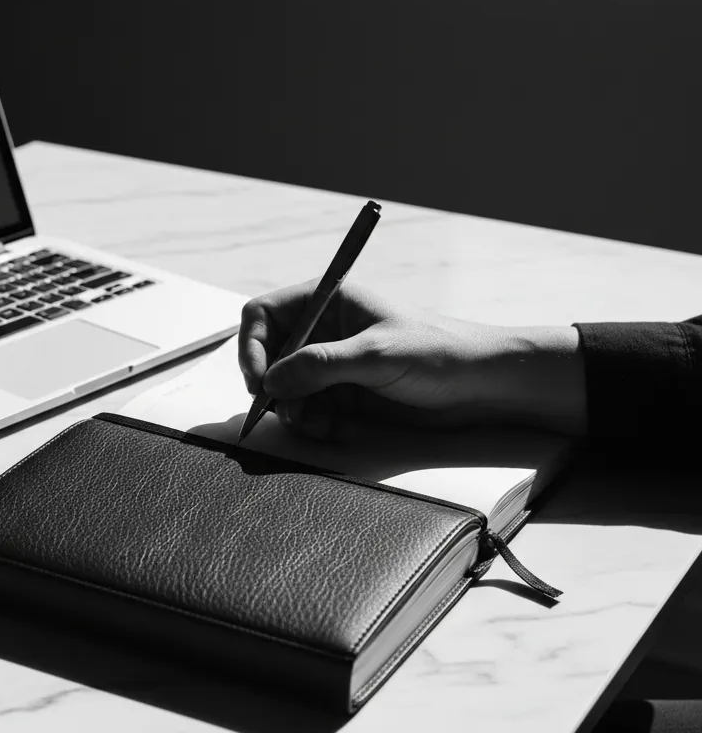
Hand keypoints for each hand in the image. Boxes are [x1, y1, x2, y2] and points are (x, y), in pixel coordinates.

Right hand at [238, 281, 586, 441]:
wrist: (479, 386)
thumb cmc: (436, 352)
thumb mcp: (375, 354)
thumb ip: (320, 365)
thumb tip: (271, 381)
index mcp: (327, 301)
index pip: (263, 315)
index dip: (253, 347)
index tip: (260, 381)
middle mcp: (323, 331)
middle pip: (269, 358)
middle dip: (274, 388)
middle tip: (287, 412)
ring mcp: (332, 366)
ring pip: (285, 391)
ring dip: (295, 412)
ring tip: (322, 425)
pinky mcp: (344, 396)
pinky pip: (309, 413)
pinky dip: (315, 426)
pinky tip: (340, 430)